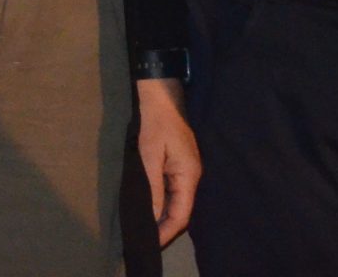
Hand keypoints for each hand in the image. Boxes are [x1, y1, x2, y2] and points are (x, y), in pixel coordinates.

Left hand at [135, 76, 198, 244]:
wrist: (162, 95)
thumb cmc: (156, 123)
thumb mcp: (149, 155)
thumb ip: (152, 187)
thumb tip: (152, 215)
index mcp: (189, 176)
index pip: (182, 214)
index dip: (167, 231)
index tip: (151, 242)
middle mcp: (192, 177)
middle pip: (182, 211)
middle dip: (165, 227)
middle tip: (145, 239)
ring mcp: (188, 171)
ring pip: (178, 202)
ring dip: (164, 215)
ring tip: (146, 228)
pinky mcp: (181, 165)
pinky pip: (174, 191)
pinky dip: (163, 202)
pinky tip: (151, 207)